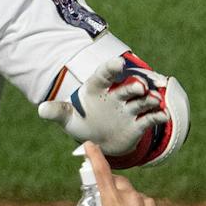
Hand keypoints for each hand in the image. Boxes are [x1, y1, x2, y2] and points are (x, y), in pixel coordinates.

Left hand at [36, 53, 169, 157]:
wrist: (97, 141)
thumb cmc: (81, 124)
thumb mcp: (67, 118)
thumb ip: (57, 112)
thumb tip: (41, 109)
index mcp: (98, 89)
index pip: (104, 75)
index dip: (111, 68)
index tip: (119, 64)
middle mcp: (116, 95)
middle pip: (127, 86)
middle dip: (135, 86)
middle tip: (141, 87)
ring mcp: (129, 108)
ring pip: (142, 101)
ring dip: (150, 100)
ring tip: (156, 101)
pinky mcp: (137, 123)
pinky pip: (148, 118)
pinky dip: (157, 116)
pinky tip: (164, 116)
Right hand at [64, 141, 175, 205]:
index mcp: (112, 200)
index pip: (101, 170)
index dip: (94, 155)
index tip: (89, 145)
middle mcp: (130, 196)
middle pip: (117, 182)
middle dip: (110, 187)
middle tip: (106, 203)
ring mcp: (146, 202)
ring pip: (132, 195)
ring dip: (126, 202)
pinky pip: (145, 205)